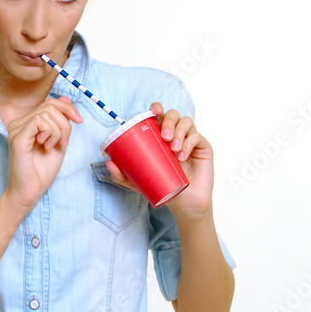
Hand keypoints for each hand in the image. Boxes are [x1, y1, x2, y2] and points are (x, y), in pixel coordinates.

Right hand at [3, 95, 81, 214]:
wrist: (30, 192)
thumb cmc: (42, 171)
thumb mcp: (58, 141)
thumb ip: (61, 122)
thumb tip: (65, 99)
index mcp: (27, 123)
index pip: (49, 103)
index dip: (67, 108)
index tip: (78, 121)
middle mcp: (19, 123)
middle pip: (49, 105)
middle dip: (65, 121)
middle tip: (64, 141)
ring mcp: (16, 129)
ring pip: (46, 113)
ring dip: (58, 130)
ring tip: (54, 146)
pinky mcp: (17, 138)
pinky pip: (38, 121)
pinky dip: (50, 133)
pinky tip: (47, 146)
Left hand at [105, 101, 213, 216]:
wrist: (183, 203)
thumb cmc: (162, 186)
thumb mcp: (137, 181)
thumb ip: (122, 174)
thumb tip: (108, 161)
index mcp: (160, 135)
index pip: (159, 114)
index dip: (157, 108)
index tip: (154, 112)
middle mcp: (176, 133)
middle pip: (173, 114)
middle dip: (169, 121)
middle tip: (164, 137)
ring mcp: (190, 139)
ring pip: (187, 122)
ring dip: (179, 131)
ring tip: (173, 148)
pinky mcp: (203, 147)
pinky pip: (197, 137)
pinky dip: (189, 144)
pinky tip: (182, 156)